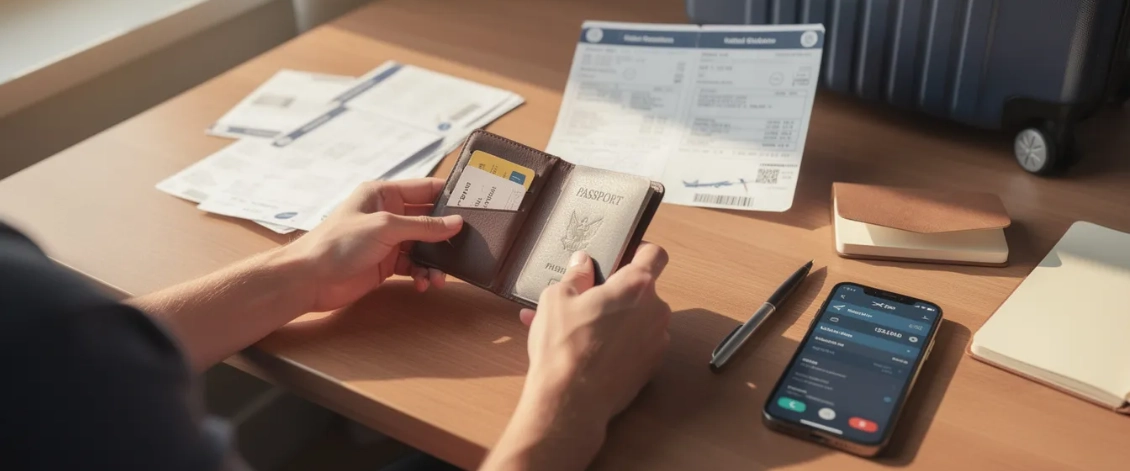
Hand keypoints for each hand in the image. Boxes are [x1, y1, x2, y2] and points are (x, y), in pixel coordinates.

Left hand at [282, 178, 462, 311]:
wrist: (310, 279)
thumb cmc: (338, 243)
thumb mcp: (385, 228)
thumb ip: (422, 226)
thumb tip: (456, 223)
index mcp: (383, 194)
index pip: (424, 189)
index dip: (448, 195)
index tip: (475, 202)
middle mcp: (387, 214)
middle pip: (427, 220)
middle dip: (446, 233)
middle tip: (468, 243)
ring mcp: (387, 239)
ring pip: (423, 246)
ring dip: (435, 260)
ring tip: (440, 276)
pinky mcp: (386, 263)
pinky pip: (414, 265)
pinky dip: (422, 274)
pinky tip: (424, 283)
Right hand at [521, 243, 671, 426]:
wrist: (571, 401)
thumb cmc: (565, 347)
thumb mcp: (558, 298)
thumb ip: (576, 275)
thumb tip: (583, 263)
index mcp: (636, 286)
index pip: (654, 254)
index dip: (641, 251)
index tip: (627, 256)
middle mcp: (655, 311)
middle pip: (642, 291)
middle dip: (617, 293)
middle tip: (587, 299)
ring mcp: (656, 341)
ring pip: (637, 320)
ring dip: (615, 320)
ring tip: (577, 328)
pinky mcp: (650, 367)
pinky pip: (636, 345)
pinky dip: (618, 344)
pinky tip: (587, 349)